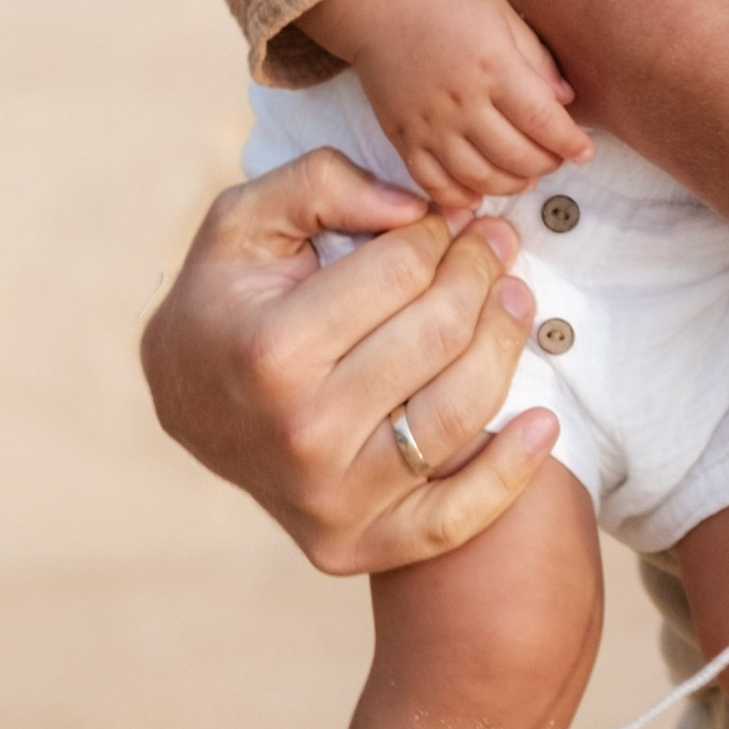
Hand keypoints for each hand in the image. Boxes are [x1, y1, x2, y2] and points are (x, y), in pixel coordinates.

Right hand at [140, 154, 554, 577]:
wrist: (184, 406)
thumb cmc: (223, 302)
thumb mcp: (242, 223)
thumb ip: (319, 184)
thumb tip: (415, 206)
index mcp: (271, 350)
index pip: (402, 271)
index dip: (439, 231)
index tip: (451, 217)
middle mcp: (303, 431)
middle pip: (439, 335)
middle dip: (482, 273)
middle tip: (497, 243)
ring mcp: (329, 497)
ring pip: (460, 413)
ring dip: (508, 344)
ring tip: (517, 299)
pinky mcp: (352, 544)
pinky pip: (454, 520)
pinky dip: (511, 473)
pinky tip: (543, 422)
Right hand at [300, 0, 588, 206]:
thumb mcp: (504, 15)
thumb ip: (538, 61)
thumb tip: (567, 101)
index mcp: (493, 67)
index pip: (544, 122)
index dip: (571, 143)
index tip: (585, 150)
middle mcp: (461, 102)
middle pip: (516, 156)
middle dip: (547, 163)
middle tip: (557, 157)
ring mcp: (428, 125)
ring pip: (479, 179)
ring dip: (511, 184)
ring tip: (526, 174)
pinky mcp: (402, 137)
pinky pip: (433, 183)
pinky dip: (460, 197)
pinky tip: (479, 191)